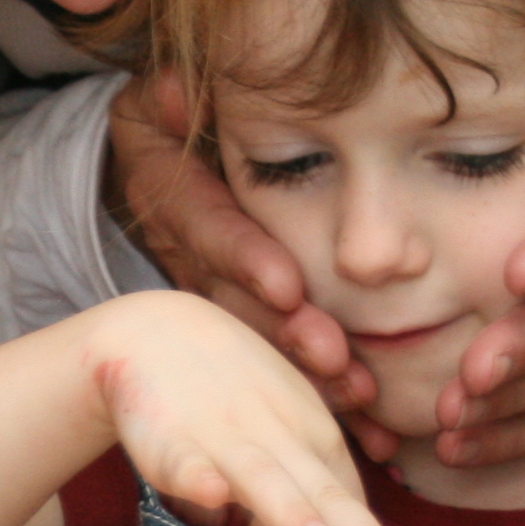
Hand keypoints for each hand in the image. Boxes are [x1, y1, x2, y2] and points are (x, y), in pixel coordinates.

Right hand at [92, 291, 404, 525]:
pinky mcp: (168, 432)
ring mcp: (225, 433)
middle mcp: (281, 437)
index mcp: (313, 442)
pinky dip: (197, 474)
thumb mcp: (269, 449)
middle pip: (323, 494)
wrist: (153, 331)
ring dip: (287, 509)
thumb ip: (285, 511)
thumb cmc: (227, 396)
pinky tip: (209, 497)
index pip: (351, 511)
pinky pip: (183, 456)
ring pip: (262, 475)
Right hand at [104, 74, 373, 429]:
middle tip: (335, 359)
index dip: (245, 260)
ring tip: (359, 398)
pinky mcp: (237, 321)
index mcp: (170, 193)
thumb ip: (168, 95)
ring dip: (304, 375)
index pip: (209, 230)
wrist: (154, 152)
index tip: (285, 286)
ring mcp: (209, 292)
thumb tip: (175, 92)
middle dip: (284, 335)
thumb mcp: (158, 94)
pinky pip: (274, 364)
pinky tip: (369, 432)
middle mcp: (186, 252)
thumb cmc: (172, 112)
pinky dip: (317, 398)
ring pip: (256, 341)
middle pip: (234, 302)